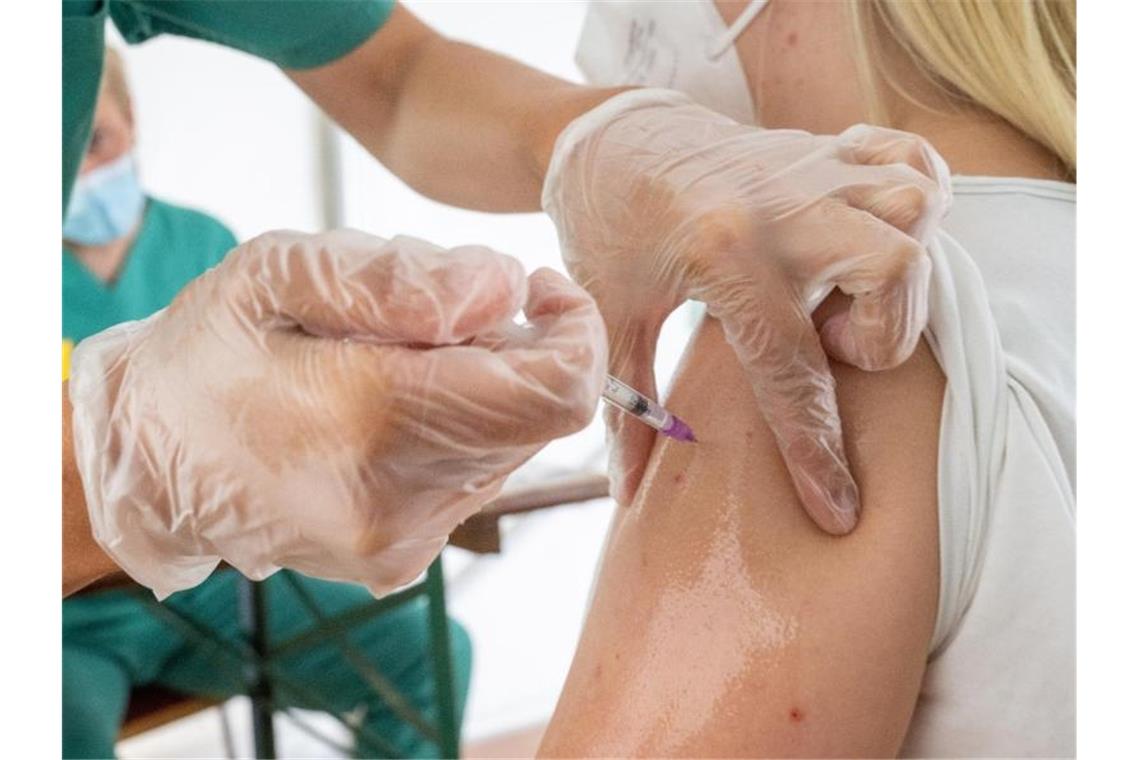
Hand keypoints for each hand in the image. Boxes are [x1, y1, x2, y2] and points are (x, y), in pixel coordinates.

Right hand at [69, 230, 605, 597]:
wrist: (145, 463)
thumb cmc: (208, 354)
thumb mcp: (278, 275)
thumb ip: (401, 278)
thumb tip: (508, 290)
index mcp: (373, 421)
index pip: (558, 390)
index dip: (574, 328)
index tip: (536, 289)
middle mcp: (401, 502)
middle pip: (540, 415)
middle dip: (516, 350)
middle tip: (438, 316)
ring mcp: (402, 543)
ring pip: (512, 446)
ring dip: (483, 389)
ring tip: (395, 361)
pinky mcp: (400, 559)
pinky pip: (474, 478)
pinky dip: (458, 430)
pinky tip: (388, 406)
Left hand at [543, 90, 949, 533]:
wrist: (609, 138)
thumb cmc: (605, 229)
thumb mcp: (609, 317)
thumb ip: (625, 408)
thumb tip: (629, 491)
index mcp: (723, 254)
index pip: (791, 369)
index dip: (816, 451)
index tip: (838, 509)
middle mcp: (782, 206)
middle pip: (892, 272)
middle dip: (882, 336)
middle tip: (829, 345)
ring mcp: (813, 169)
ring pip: (915, 211)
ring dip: (901, 273)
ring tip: (847, 296)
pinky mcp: (827, 148)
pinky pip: (913, 161)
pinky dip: (913, 207)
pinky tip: (871, 240)